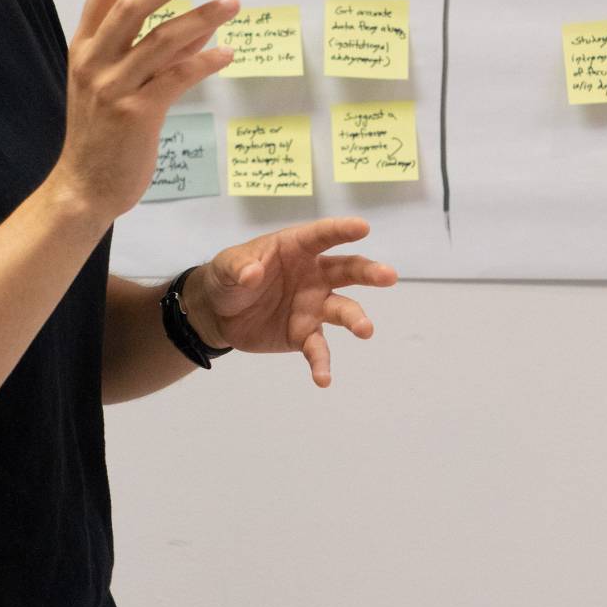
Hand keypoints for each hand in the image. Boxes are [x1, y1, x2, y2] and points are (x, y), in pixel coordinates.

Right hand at [53, 0, 238, 223]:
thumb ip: (148, 53)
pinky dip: (205, 60)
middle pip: (132, 7)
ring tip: (231, 2)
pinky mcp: (137, 115)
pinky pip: (177, 78)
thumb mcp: (112, 85)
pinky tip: (227, 51)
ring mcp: (114, 88)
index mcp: (84, 48)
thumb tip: (195, 25)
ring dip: (201, 17)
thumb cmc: (100, 135)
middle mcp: (95, 62)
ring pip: (161, 39)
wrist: (83, 187)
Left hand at [182, 219, 396, 388]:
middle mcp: (314, 275)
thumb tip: (252, 274)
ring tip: (366, 330)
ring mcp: (313, 306)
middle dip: (369, 272)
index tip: (363, 227)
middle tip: (389, 276)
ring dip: (356, 319)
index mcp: (297, 250)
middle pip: (348, 270)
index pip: (322, 236)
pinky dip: (322, 363)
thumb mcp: (226, 267)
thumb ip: (239, 268)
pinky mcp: (304, 334)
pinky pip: (318, 348)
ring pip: (342, 310)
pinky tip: (323, 378)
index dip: (342, 230)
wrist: (218, 313)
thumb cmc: (229, 277)